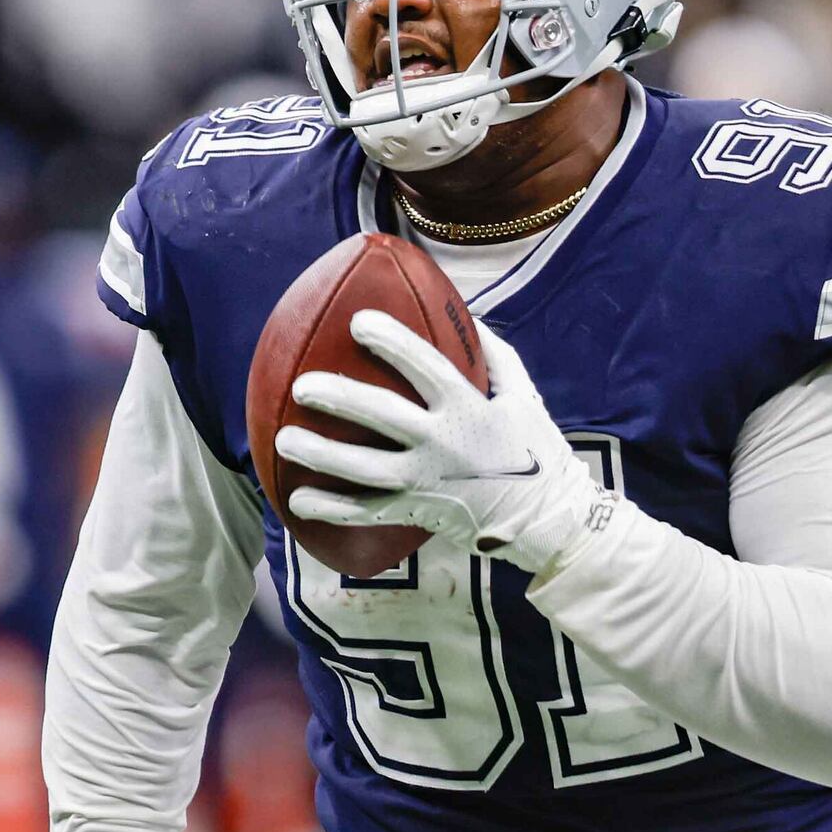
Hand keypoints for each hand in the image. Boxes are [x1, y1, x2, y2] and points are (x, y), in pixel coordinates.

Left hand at [279, 312, 601, 571]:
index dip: (392, 343)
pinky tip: (296, 500)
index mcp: (469, 408)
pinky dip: (331, 509)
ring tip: (284, 441)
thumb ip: (493, 354)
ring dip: (322, 456)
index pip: (426, 367)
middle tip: (303, 386)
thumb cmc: (534, 447)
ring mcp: (428, 482)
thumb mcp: (522, 393)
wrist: (548, 518)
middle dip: (340, 398)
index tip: (359, 323)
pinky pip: (367, 513)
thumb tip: (464, 313)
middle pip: (383, 417)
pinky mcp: (418, 513)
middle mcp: (444, 444)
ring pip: (365, 469)